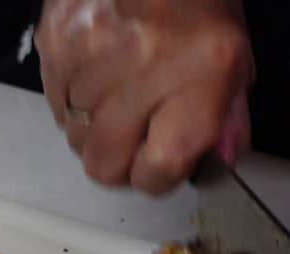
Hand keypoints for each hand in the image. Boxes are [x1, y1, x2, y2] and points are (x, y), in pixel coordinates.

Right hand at [35, 0, 252, 193]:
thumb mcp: (234, 59)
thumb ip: (228, 120)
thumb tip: (217, 160)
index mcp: (198, 76)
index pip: (157, 170)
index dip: (156, 177)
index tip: (160, 166)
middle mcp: (142, 66)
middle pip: (104, 164)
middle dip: (119, 160)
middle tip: (135, 135)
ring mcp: (91, 53)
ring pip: (74, 135)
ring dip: (94, 126)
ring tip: (118, 91)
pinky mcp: (56, 39)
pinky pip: (54, 100)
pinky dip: (72, 96)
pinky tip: (97, 71)